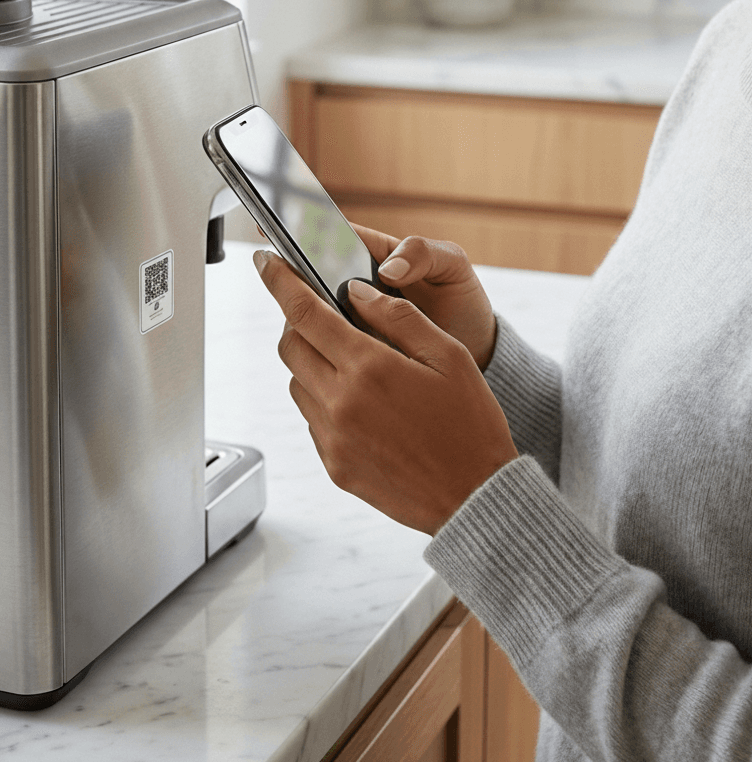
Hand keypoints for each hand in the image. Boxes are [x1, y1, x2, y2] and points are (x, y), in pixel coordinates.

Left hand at [253, 249, 517, 535]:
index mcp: (369, 368)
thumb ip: (399, 317)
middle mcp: (341, 403)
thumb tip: (357, 292)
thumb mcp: (448, 355)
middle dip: (298, 321)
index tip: (267, 263)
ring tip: (353, 363)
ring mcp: (333, 438)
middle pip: (291, 346)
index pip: (305, 313)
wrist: (475, 498)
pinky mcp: (334, 465)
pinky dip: (324, 399)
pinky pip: (312, 419)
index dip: (280, 282)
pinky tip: (362, 402)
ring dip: (312, 362)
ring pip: (297, 382)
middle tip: (323, 313)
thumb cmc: (469, 426)